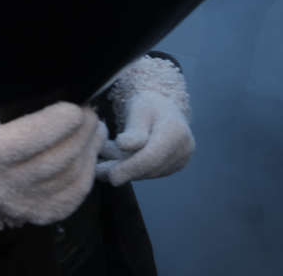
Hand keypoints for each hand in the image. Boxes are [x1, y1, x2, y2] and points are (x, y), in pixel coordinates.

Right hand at [0, 102, 104, 227]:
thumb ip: (22, 112)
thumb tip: (66, 100)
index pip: (27, 139)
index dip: (57, 123)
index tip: (75, 108)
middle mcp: (2, 187)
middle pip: (56, 158)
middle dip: (81, 133)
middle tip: (90, 114)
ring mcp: (24, 206)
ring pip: (71, 175)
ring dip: (89, 148)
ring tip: (95, 130)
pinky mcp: (43, 215)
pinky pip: (76, 191)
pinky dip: (88, 168)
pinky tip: (89, 151)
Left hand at [96, 57, 193, 186]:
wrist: (163, 107)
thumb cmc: (147, 105)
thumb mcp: (138, 110)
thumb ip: (134, 130)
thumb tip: (124, 146)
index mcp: (176, 131)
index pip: (152, 156)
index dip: (131, 168)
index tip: (112, 176)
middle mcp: (183, 148)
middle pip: (150, 168)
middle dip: (123, 171)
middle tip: (99, 172)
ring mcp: (181, 159)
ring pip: (149, 172)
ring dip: (125, 170)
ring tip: (102, 165)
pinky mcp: (175, 166)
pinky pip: (151, 172)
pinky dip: (133, 169)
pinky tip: (116, 163)